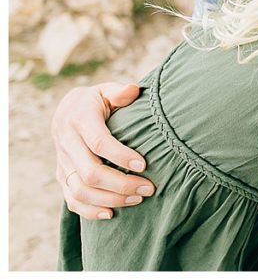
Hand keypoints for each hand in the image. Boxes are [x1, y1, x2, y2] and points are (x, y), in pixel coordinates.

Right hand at [52, 82, 155, 219]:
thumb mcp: (106, 91)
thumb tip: (132, 90)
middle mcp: (66, 142)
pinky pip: (71, 199)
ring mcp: (62, 162)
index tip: (144, 165)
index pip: (99, 142)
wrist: (67, 110)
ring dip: (110, 199)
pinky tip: (112, 213)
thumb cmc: (96, 100)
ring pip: (80, 190)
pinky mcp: (61, 176)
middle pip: (91, 172)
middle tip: (148, 187)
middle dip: (121, 184)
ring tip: (138, 198)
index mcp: (79, 119)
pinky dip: (89, 211)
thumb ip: (120, 92)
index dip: (121, 156)